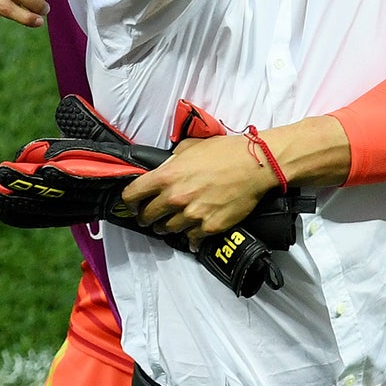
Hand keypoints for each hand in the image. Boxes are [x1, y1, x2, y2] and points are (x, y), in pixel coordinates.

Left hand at [121, 134, 276, 239]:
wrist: (255, 165)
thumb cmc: (226, 152)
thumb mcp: (191, 147)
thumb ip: (172, 160)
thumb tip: (165, 167)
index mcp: (166, 176)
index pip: (132, 195)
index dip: (129, 201)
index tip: (133, 204)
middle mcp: (175, 198)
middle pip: (147, 217)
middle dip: (146, 217)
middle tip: (151, 216)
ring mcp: (192, 215)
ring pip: (168, 229)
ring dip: (168, 226)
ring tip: (174, 221)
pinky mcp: (209, 227)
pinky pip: (191, 239)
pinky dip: (191, 237)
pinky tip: (193, 233)